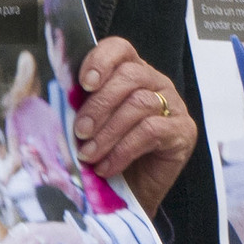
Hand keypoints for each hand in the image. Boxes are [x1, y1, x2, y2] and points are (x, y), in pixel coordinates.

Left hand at [69, 38, 193, 216]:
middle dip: (99, 104)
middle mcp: (155, 82)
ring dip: (108, 132)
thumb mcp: (91, 124)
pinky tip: (107, 166)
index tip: (84, 83)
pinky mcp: (183, 130)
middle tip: (80, 131)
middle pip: (129, 76)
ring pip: (139, 103)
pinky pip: (152, 130)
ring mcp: (173, 105)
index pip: (120, 49)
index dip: (101, 60)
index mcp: (131, 72)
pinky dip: (123, 149)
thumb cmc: (110, 153)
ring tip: (89, 154)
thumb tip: (60, 98)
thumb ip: (82, 106)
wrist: (131, 194)